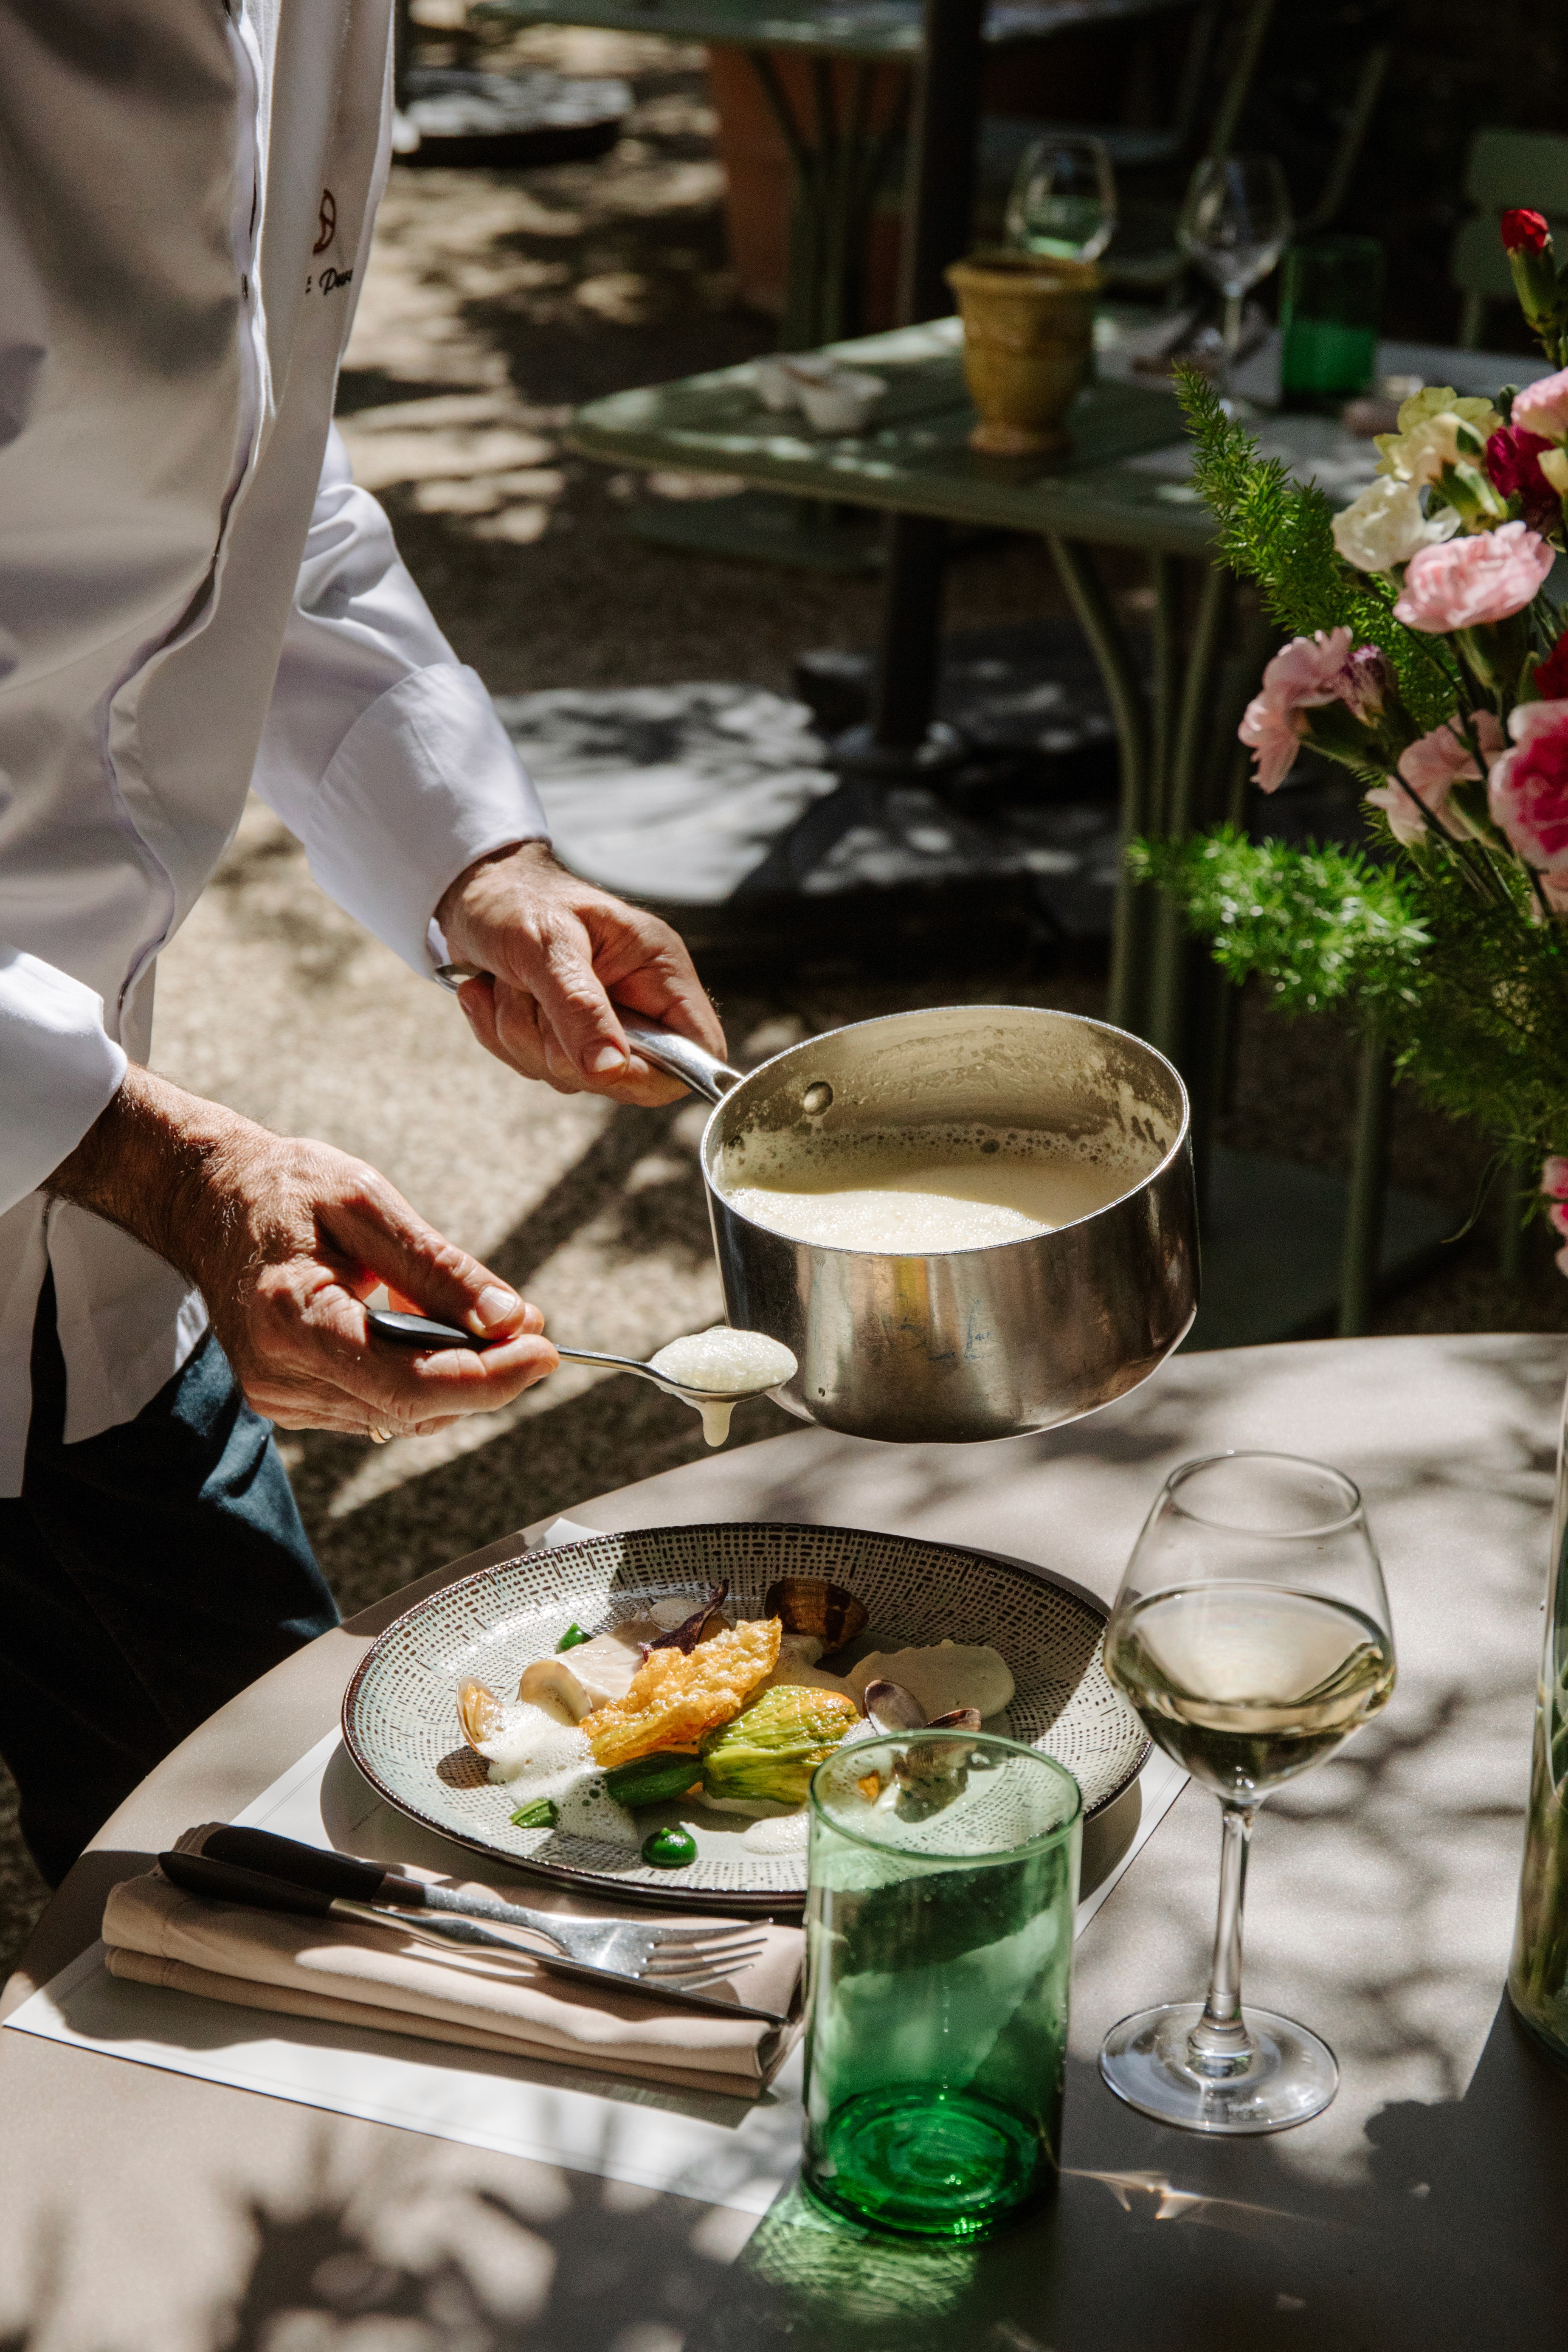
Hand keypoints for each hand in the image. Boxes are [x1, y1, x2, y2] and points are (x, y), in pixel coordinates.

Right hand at [49, 1068, 558, 1438]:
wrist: (211, 1200)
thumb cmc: (288, 1190)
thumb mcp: (367, 1202)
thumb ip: (436, 1267)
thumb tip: (510, 1319)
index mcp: (291, 1318)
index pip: (408, 1383)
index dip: (488, 1379)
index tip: (546, 1351)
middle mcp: (279, 1374)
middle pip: (412, 1407)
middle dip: (483, 1373)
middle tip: (526, 1323)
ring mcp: (280, 1396)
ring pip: (402, 1415)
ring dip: (451, 1374)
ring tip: (457, 1310)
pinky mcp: (289, 1402)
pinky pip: (378, 1406)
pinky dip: (415, 1375)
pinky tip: (413, 1326)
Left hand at [436, 840, 726, 1105]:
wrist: (474, 891)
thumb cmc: (520, 900)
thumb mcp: (549, 944)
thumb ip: (580, 1007)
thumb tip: (609, 1068)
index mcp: (659, 972)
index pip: (699, 1049)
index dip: (659, 1072)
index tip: (605, 1063)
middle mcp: (638, 1004)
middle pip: (625, 1076)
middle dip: (560, 1045)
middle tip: (532, 991)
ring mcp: (598, 1026)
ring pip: (571, 1075)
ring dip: (521, 1034)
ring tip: (510, 981)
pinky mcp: (561, 1038)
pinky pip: (534, 1069)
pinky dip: (500, 1035)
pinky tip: (492, 993)